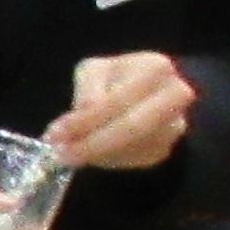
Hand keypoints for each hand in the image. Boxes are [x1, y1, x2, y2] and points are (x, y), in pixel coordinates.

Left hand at [46, 50, 196, 173]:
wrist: (148, 92)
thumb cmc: (115, 78)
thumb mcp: (94, 71)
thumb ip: (88, 89)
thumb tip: (84, 113)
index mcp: (156, 69)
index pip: (117, 100)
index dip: (85, 120)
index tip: (54, 135)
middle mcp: (175, 97)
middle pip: (133, 128)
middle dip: (93, 145)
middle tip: (62, 155)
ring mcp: (174, 125)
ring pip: (134, 149)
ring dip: (99, 155)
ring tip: (72, 153)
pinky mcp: (166, 148)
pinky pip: (135, 160)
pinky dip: (110, 160)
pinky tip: (94, 153)